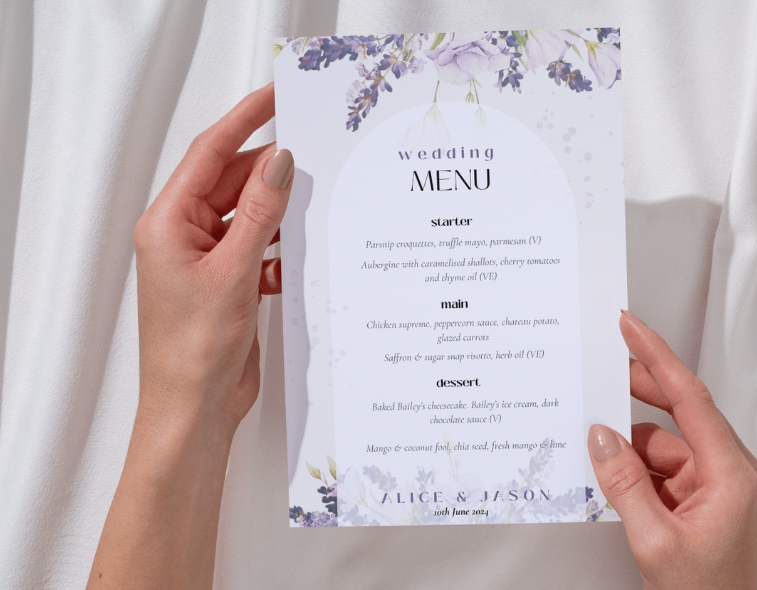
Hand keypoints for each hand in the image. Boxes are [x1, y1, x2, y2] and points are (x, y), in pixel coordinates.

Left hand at [133, 83, 290, 445]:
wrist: (195, 409)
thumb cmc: (193, 350)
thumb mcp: (233, 272)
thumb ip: (260, 212)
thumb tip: (279, 161)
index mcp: (169, 223)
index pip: (210, 154)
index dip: (245, 119)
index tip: (276, 95)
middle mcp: (185, 235)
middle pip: (233, 181)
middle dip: (271, 169)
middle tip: (315, 152)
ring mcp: (208, 259)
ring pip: (251, 215)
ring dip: (280, 213)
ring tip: (316, 203)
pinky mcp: (230, 282)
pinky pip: (261, 247)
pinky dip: (282, 249)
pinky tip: (300, 257)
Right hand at [588, 311, 756, 589]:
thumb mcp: (654, 542)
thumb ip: (623, 484)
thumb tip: (601, 436)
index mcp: (732, 475)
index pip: (691, 398)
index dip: (657, 357)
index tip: (631, 328)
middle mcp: (735, 474)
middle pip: (683, 414)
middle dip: (641, 394)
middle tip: (603, 370)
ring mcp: (725, 488)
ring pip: (670, 446)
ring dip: (634, 449)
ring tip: (600, 455)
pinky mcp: (713, 502)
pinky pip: (671, 471)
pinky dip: (642, 472)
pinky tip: (617, 481)